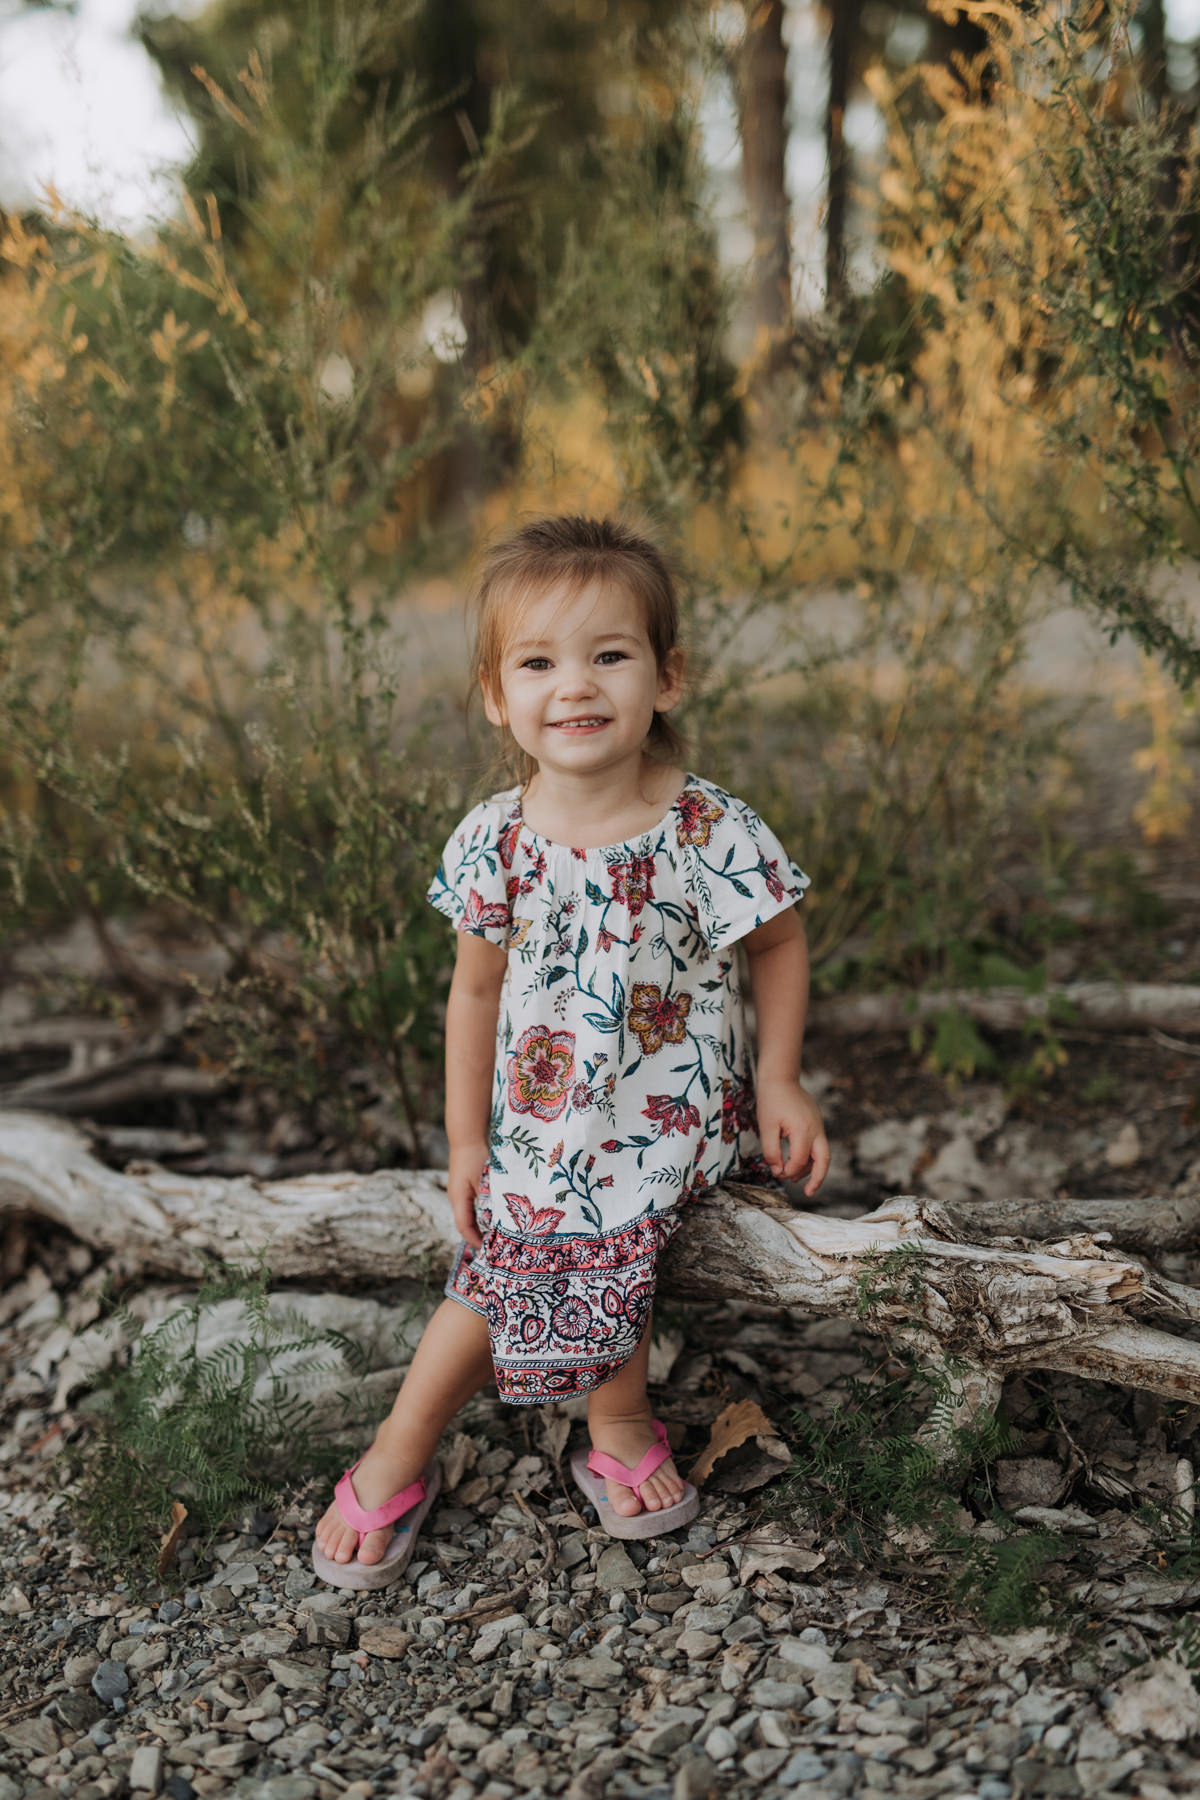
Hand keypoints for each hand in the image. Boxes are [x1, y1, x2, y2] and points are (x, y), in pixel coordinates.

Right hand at [447, 1142, 488, 1249]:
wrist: (467, 1137)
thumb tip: (498, 1220)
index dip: (475, 1240)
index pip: (464, 1227)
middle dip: (478, 1236)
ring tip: (494, 1235)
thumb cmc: (475, 1157)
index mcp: (458, 1198)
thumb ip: (489, 1200)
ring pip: (468, 1216)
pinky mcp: (463, 1188)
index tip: (488, 1250)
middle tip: (493, 1247)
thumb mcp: (484, 1180)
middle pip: (465, 1224)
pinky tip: (492, 1217)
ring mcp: (458, 1193)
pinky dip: (480, 1215)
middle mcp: (455, 1198)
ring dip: (479, 1226)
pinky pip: (470, 1207)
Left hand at [756, 1079, 829, 1197]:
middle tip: (810, 1193)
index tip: (777, 1172)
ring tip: (796, 1179)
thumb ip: (771, 1151)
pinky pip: (818, 1145)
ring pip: (822, 1154)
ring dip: (811, 1168)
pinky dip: (810, 1156)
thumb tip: (778, 1170)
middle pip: (824, 1160)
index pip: (800, 1160)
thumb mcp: (766, 1127)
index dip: (788, 1170)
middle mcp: (816, 1130)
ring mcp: (819, 1126)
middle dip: (818, 1179)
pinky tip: (799, 1162)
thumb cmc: (771, 1100)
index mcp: (803, 1130)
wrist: (781, 1077)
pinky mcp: (816, 1123)